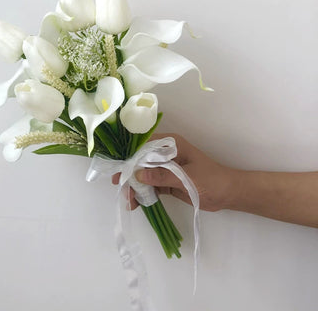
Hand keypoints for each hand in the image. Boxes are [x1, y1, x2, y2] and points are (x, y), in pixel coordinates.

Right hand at [112, 133, 240, 210]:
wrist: (228, 195)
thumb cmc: (211, 180)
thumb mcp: (186, 178)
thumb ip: (162, 176)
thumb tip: (137, 175)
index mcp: (171, 145)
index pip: (145, 147)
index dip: (131, 157)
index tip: (120, 170)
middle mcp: (166, 154)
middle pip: (142, 162)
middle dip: (131, 175)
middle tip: (119, 187)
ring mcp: (166, 168)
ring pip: (144, 175)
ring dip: (135, 187)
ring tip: (128, 201)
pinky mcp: (168, 181)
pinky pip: (151, 186)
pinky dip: (144, 194)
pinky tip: (136, 203)